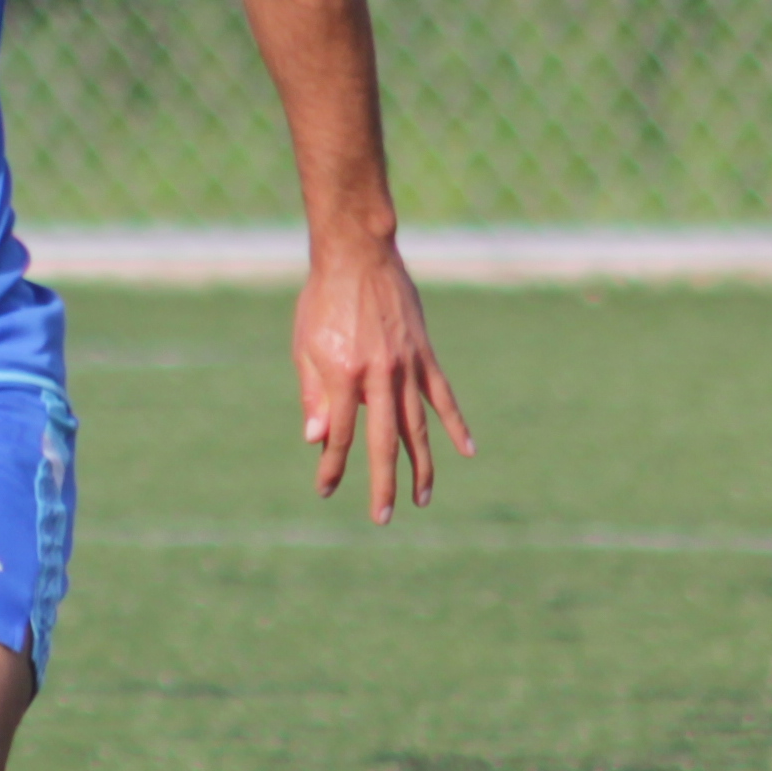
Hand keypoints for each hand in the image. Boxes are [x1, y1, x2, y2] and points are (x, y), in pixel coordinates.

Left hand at [295, 236, 472, 520]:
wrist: (357, 254)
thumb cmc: (323, 299)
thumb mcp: (305, 346)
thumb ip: (312, 395)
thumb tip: (316, 439)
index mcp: (342, 375)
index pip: (340, 435)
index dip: (332, 466)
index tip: (325, 488)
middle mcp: (377, 375)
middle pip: (382, 442)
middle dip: (382, 483)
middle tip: (383, 516)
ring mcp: (406, 365)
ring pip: (416, 426)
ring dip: (420, 465)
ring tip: (422, 497)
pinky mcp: (424, 354)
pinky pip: (442, 395)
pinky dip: (455, 424)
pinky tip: (466, 450)